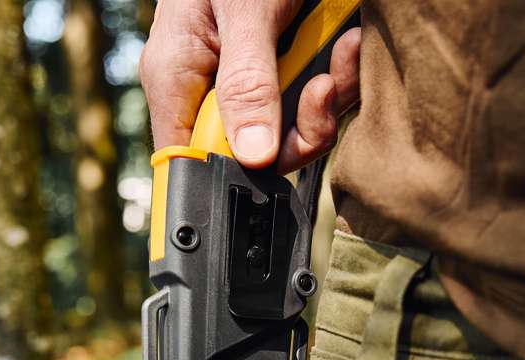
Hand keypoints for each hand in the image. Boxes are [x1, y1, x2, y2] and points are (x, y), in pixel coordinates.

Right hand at [139, 0, 360, 172]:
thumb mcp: (246, 10)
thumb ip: (247, 83)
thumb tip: (252, 157)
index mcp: (179, 76)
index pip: (186, 158)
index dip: (225, 178)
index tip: (267, 171)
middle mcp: (212, 87)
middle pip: (251, 156)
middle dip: (298, 133)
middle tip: (321, 90)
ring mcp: (250, 83)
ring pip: (290, 134)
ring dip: (326, 101)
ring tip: (341, 56)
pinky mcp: (285, 72)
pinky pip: (313, 103)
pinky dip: (337, 81)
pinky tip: (346, 47)